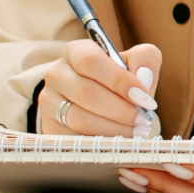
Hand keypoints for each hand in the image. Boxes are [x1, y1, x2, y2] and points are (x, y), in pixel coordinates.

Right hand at [37, 40, 159, 135]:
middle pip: (86, 92)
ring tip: (136, 130)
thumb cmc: (118, 78)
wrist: (98, 101)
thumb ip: (145, 60)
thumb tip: (143, 78)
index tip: (145, 99)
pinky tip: (118, 140)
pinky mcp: (50, 127)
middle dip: (121, 110)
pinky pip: (75, 138)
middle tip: (143, 119)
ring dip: (113, 128)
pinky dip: (101, 141)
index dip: (119, 81)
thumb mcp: (134, 61)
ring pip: (80, 118)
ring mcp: (48, 102)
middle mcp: (57, 74)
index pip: (91, 61)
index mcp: (75, 51)